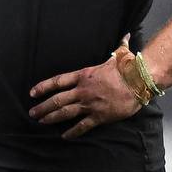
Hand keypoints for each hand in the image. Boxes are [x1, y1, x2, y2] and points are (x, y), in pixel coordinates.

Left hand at [28, 40, 142, 138]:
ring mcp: (89, 104)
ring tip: (42, 122)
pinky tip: (65, 136)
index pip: (58, 81)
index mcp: (84, 75)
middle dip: (43, 107)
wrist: (138, 81)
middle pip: (57, 100)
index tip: (33, 92)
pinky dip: (72, 132)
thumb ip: (119, 47)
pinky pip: (82, 126)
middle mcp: (83, 90)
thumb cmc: (128, 67)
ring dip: (51, 118)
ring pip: (65, 113)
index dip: (43, 87)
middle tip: (32, 113)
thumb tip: (126, 36)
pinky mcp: (99, 116)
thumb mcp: (120, 54)